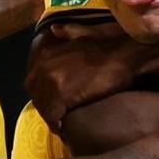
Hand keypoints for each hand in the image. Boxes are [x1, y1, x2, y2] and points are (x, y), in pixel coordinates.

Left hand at [26, 23, 141, 130]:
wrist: (124, 55)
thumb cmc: (109, 45)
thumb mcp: (85, 34)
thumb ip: (68, 32)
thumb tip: (54, 29)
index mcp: (46, 54)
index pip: (33, 82)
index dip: (42, 94)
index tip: (52, 102)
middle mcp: (44, 67)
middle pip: (36, 96)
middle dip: (45, 106)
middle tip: (56, 116)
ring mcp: (52, 81)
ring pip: (44, 108)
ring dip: (51, 117)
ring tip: (61, 124)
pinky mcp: (62, 96)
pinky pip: (53, 116)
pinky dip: (57, 125)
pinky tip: (64, 129)